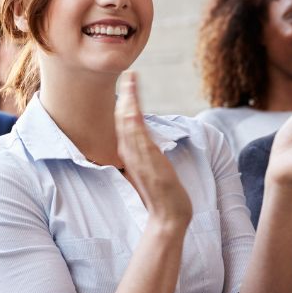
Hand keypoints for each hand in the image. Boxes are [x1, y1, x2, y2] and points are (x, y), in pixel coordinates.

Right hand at [115, 72, 191, 227]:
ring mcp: (139, 159)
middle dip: (126, 96)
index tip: (129, 85)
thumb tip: (144, 146)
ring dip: (130, 102)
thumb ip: (144, 158)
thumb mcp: (150, 171)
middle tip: (128, 75)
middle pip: (124, 119)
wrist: (167, 218)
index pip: (125, 123)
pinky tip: (132, 108)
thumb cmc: (160, 196)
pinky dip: (134, 122)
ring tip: (131, 82)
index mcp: (131, 154)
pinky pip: (138, 139)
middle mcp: (131, 154)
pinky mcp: (149, 164)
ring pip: (129, 125)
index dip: (125, 103)